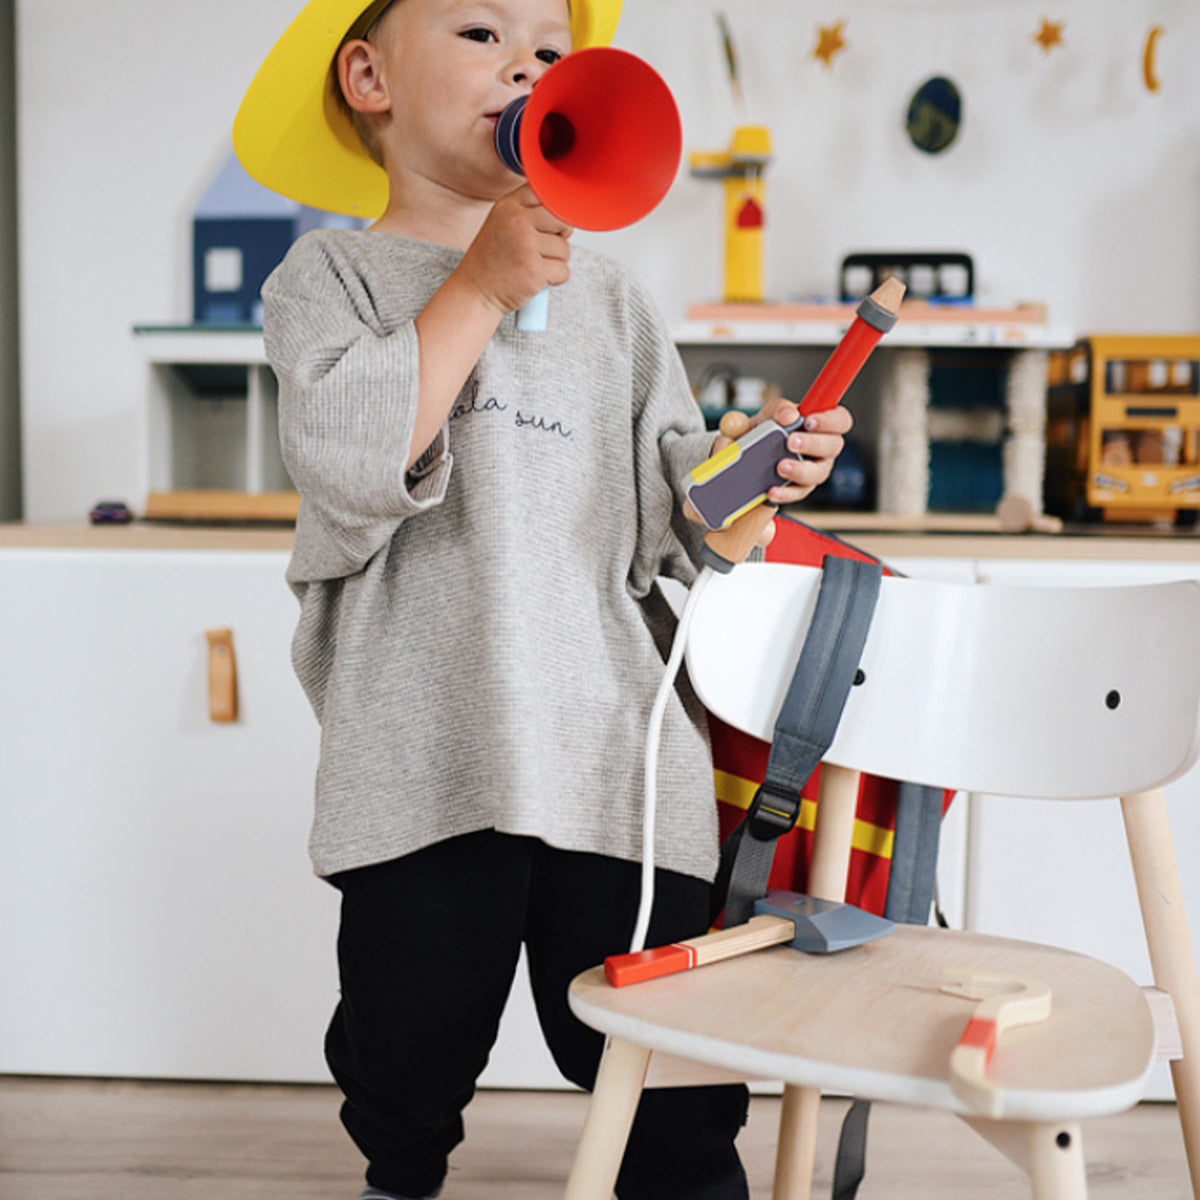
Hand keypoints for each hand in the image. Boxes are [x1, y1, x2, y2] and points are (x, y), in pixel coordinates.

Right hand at [453, 185, 572, 315]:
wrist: (475, 291)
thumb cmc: (492, 260)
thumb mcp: (502, 223)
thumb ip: (529, 211)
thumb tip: (567, 210)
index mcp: (508, 205)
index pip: (548, 195)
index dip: (554, 212)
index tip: (545, 226)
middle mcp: (516, 221)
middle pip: (563, 220)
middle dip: (560, 236)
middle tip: (542, 248)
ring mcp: (526, 245)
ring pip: (565, 249)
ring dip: (556, 261)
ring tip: (533, 265)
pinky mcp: (535, 270)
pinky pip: (563, 271)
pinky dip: (555, 279)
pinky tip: (535, 278)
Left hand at [717, 397, 853, 505]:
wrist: (752, 449)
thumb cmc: (770, 427)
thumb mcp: (771, 412)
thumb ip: (780, 408)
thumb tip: (789, 415)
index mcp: (824, 425)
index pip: (841, 419)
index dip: (830, 420)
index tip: (809, 421)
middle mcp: (825, 448)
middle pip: (833, 446)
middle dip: (812, 444)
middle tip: (791, 442)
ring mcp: (816, 469)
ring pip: (818, 473)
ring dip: (800, 470)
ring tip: (781, 467)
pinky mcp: (802, 488)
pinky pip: (799, 492)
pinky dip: (785, 493)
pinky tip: (773, 490)